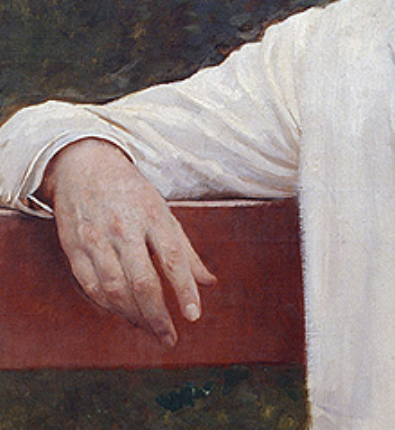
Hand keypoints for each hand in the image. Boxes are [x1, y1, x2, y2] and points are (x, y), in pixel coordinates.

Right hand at [39, 138, 216, 346]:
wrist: (84, 167)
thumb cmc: (132, 192)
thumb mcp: (164, 212)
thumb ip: (185, 250)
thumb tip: (209, 282)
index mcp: (153, 216)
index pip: (172, 259)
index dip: (184, 289)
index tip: (194, 316)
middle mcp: (124, 229)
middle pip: (142, 282)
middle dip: (157, 315)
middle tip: (170, 337)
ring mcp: (96, 240)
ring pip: (115, 290)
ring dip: (134, 316)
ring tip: (151, 330)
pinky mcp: (74, 250)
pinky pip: (91, 287)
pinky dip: (108, 307)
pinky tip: (124, 316)